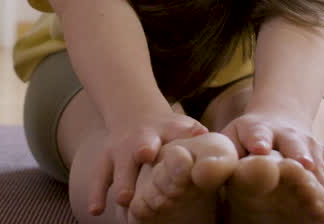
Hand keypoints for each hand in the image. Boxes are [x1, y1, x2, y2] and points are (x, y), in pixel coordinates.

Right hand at [86, 109, 207, 215]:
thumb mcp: (185, 127)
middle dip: (144, 150)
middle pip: (143, 145)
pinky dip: (97, 194)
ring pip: (119, 165)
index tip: (191, 133)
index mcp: (167, 129)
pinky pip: (99, 177)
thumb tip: (227, 156)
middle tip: (147, 157)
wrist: (132, 111)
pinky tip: (96, 212)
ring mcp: (121, 149)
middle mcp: (142, 138)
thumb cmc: (168, 130)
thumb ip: (201, 139)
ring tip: (124, 200)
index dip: (184, 132)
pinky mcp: (106, 161)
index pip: (177, 129)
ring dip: (122, 180)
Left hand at [221, 110, 323, 221]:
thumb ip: (222, 153)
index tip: (261, 149)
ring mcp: (310, 144)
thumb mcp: (230, 137)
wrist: (280, 117)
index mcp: (258, 129)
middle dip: (299, 154)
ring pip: (319, 164)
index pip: (257, 134)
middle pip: (295, 145)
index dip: (259, 140)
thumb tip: (204, 172)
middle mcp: (288, 134)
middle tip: (303, 166)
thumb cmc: (246, 137)